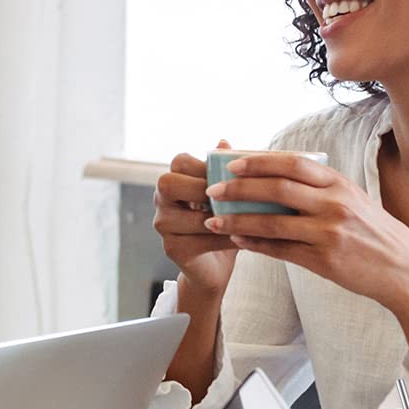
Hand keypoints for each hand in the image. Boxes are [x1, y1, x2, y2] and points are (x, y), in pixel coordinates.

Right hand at [154, 143, 238, 301]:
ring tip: (248, 218)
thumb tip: (223, 142)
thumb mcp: (226, 193)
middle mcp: (160, 200)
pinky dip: (226, 238)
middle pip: (168, 183)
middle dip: (201, 188)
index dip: (204, 165)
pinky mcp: (172, 248)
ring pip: (189, 215)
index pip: (179, 161)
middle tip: (229, 197)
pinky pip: (200, 240)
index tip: (230, 175)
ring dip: (221, 217)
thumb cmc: (222, 221)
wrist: (214, 265)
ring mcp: (163, 225)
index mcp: (173, 181)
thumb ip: (222, 170)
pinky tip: (245, 237)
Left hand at [206, 151, 408, 327]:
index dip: (258, 161)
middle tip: (213, 191)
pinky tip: (237, 240)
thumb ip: (319, 189)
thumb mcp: (353, 200)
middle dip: (239, 189)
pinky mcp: (325, 261)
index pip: (293, 164)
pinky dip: (255, 244)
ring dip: (238, 220)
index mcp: (340, 184)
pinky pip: (280, 250)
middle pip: (276, 189)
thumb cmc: (374, 233)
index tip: (231, 163)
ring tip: (214, 219)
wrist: (407, 272)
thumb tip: (272, 177)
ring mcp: (330, 233)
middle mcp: (335, 205)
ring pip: (272, 222)